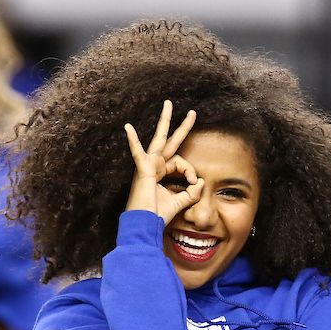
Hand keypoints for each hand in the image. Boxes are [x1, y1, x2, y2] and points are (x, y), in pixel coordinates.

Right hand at [124, 100, 205, 224]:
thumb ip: (192, 192)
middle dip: (181, 126)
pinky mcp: (142, 171)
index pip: (180, 162)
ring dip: (164, 121)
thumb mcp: (180, 202)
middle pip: (169, 142)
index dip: (190, 170)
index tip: (194, 183)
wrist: (145, 225)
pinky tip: (128, 128)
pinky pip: (138, 153)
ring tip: (168, 104)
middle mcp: (153, 167)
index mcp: (160, 174)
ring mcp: (147, 167)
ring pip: (159, 140)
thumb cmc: (158, 216)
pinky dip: (133, 141)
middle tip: (192, 112)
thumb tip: (202, 181)